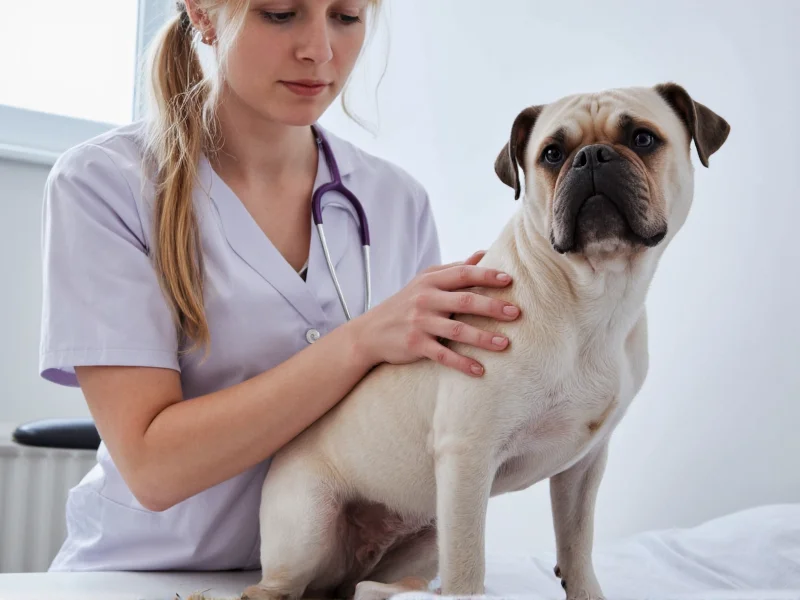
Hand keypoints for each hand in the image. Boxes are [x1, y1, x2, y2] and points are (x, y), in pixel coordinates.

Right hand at [351, 250, 519, 376]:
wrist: (370, 332)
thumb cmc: (406, 304)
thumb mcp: (426, 282)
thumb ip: (454, 270)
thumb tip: (483, 253)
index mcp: (431, 280)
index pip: (463, 274)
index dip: (487, 276)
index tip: (509, 281)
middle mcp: (426, 299)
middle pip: (464, 301)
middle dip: (492, 307)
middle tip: (515, 313)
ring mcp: (420, 323)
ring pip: (457, 331)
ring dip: (483, 338)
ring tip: (505, 344)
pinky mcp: (416, 345)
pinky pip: (443, 355)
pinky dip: (462, 363)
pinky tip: (480, 370)